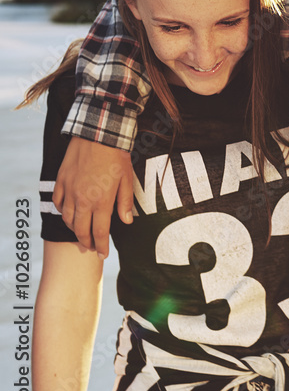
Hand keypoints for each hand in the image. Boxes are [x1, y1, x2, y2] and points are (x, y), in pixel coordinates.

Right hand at [52, 138, 134, 256]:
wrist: (98, 136)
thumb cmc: (117, 157)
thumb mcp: (127, 180)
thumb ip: (124, 203)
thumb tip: (126, 222)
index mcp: (101, 201)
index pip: (99, 232)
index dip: (101, 246)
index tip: (102, 255)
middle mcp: (83, 200)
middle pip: (81, 230)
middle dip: (86, 242)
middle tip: (91, 248)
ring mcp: (70, 191)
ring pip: (68, 218)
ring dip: (74, 229)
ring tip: (80, 233)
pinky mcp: (61, 182)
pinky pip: (58, 202)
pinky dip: (63, 212)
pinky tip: (69, 214)